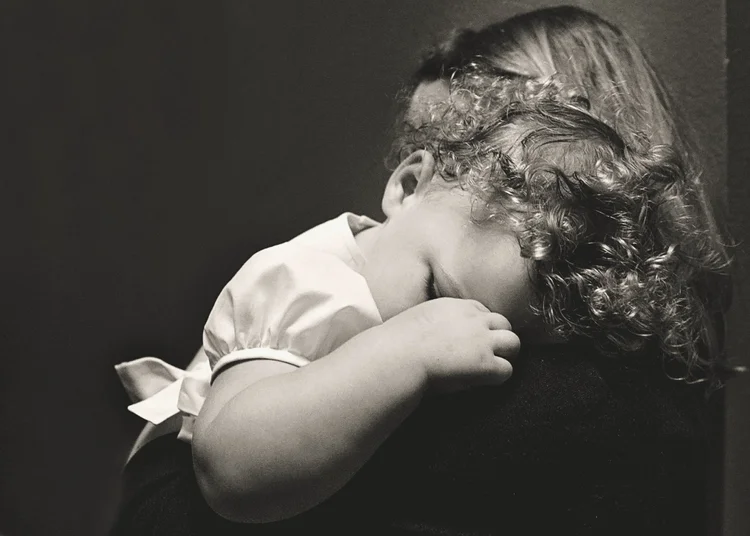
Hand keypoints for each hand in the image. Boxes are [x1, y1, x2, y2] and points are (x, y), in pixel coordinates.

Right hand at [377, 298, 519, 392]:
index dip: (481, 327)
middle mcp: (474, 319)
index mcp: (456, 306)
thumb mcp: (418, 318)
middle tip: (488, 355)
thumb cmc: (398, 343)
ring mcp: (482, 341)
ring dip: (505, 355)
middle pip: (504, 324)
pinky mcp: (485, 363)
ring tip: (491, 369)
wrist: (398, 357)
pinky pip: (507, 370)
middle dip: (499, 338)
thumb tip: (436, 333)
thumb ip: (435, 321)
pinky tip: (484, 382)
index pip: (483, 311)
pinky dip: (498, 377)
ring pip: (514, 343)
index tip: (472, 341)